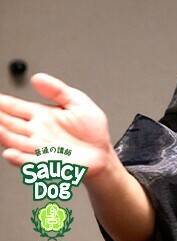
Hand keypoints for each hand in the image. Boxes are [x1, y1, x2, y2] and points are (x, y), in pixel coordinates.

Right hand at [0, 73, 115, 178]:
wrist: (102, 153)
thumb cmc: (92, 129)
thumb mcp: (78, 102)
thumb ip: (57, 90)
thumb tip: (37, 78)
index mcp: (42, 115)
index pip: (16, 107)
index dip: (3, 103)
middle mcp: (37, 132)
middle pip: (10, 124)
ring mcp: (39, 147)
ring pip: (15, 141)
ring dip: (4, 136)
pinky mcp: (46, 163)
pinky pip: (29, 161)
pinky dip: (20, 158)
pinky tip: (11, 152)